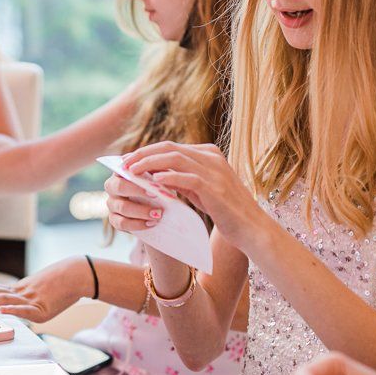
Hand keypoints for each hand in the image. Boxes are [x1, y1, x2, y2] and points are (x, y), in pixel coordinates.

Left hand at [0, 257, 90, 322]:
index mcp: (17, 290)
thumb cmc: (59, 285)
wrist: (77, 274)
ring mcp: (31, 300)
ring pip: (3, 298)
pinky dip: (13, 310)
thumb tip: (10, 310)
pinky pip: (26, 310)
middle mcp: (20, 293)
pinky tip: (2, 311)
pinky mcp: (44, 309)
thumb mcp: (36, 294)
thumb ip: (22, 303)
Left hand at [123, 142, 263, 245]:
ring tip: (131, 171)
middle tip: (123, 164)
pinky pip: (187, 177)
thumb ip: (183, 180)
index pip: (171, 147)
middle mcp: (212, 157)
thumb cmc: (226, 211)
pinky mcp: (215, 187)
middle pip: (169, 148)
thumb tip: (157, 175)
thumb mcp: (202, 190)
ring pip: (175, 158)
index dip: (147, 152)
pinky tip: (153, 182)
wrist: (252, 227)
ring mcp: (214, 171)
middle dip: (143, 154)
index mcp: (208, 154)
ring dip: (149, 163)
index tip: (128, 161)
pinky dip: (168, 177)